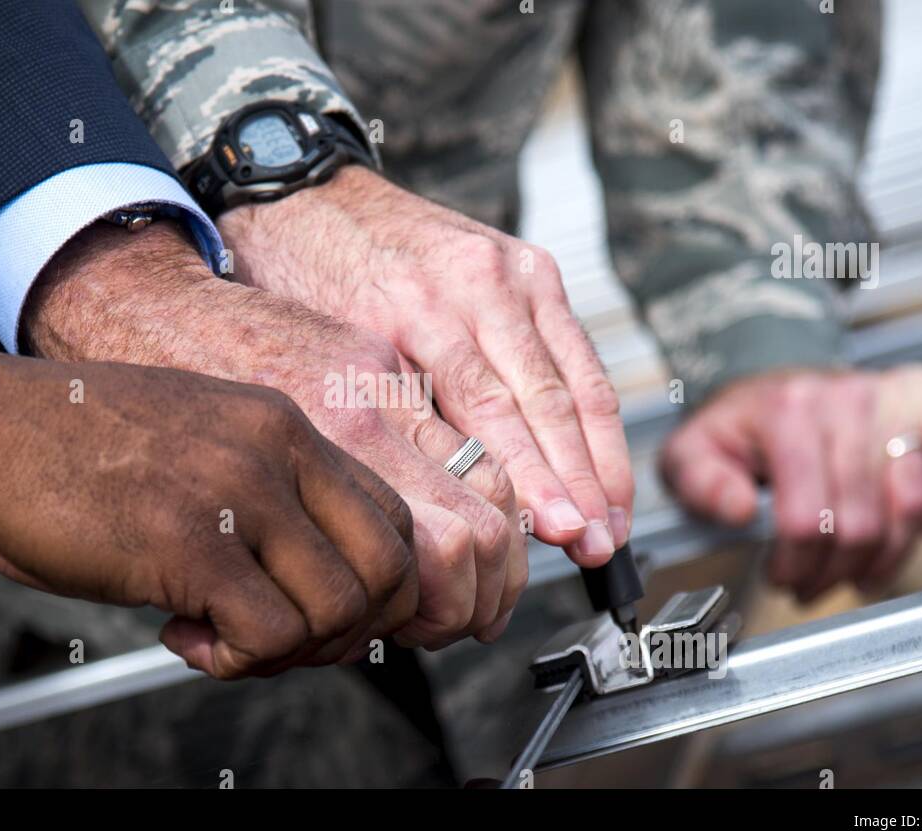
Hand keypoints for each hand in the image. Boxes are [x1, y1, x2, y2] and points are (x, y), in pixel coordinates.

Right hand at [0, 356, 418, 678]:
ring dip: (287, 651)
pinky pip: (270, 635)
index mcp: (283, 425)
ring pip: (341, 610)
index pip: (392, 519)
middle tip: (277, 639)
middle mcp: (277, 450)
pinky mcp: (188, 543)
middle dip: (350, 630)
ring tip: (216, 636)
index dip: (369, 588)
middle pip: (391, 569)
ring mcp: (239, 493)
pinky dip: (237, 661)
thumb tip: (309, 577)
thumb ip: (261, 490)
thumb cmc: (70, 443)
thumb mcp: (195, 441)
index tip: (305, 608)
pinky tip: (180, 634)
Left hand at [218, 166, 633, 566]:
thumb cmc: (307, 276)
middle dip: (578, 482)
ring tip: (614, 523)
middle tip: (597, 546)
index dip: (532, 478)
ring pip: (574, 378)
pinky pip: (577, 349)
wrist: (311, 193)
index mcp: (418, 308)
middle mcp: (476, 284)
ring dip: (600, 459)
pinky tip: (607, 464)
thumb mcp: (332, 351)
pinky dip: (596, 412)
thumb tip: (452, 501)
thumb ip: (395, 414)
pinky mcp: (532, 266)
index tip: (559, 532)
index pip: (491, 408)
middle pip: (544, 399)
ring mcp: (513, 270)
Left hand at [659, 365, 921, 600]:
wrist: (765, 381)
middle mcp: (846, 400)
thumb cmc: (735, 427)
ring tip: (856, 572)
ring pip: (913, 506)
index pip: (806, 518)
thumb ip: (700, 484)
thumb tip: (740, 511)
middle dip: (833, 571)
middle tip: (813, 583)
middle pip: (859, 523)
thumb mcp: (690, 454)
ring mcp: (892, 398)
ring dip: (886, 557)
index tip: (781, 577)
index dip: (795, 564)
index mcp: (787, 412)